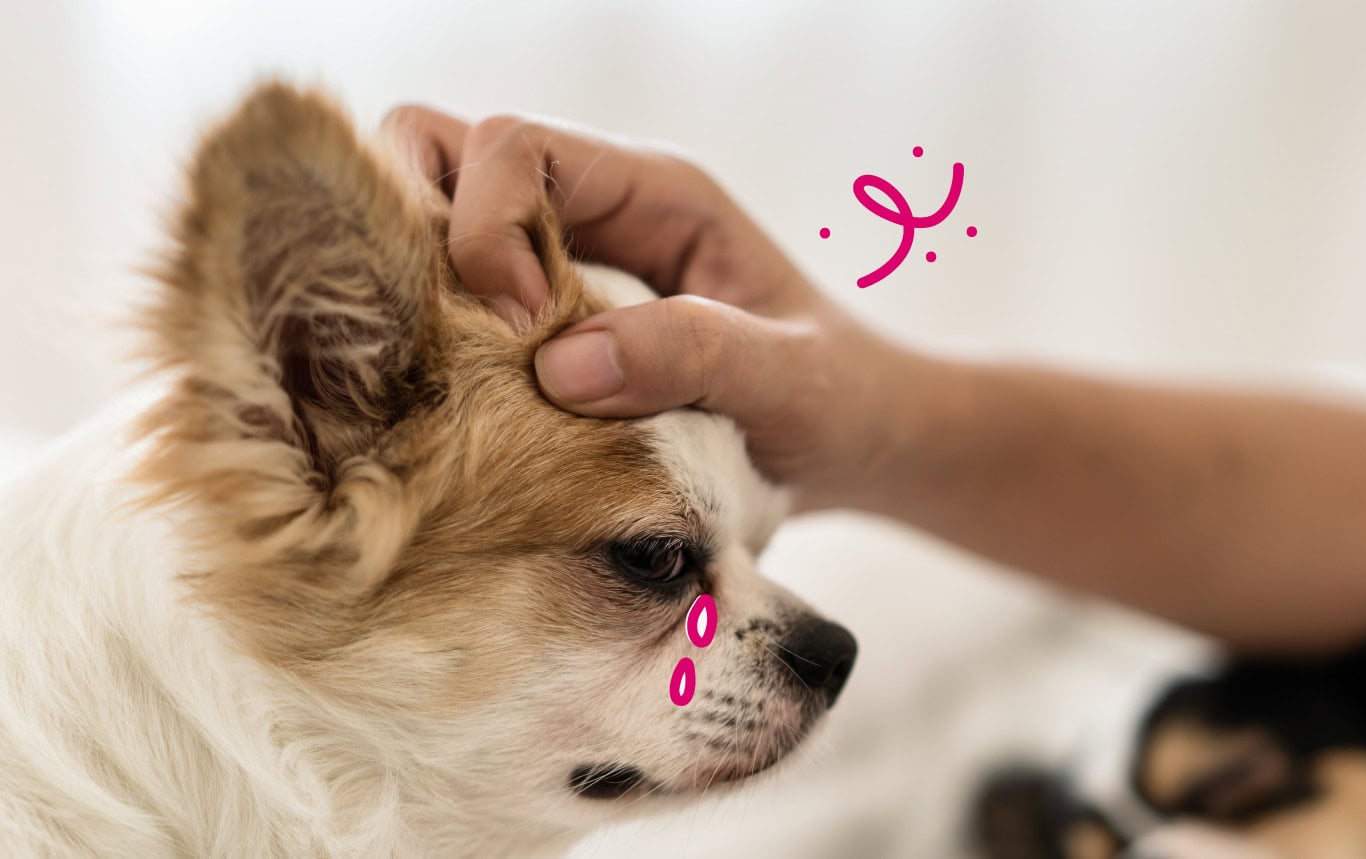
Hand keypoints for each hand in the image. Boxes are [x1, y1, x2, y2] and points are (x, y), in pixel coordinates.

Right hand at [381, 105, 918, 509]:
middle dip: (426, 234)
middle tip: (464, 341)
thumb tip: (561, 366)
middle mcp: (598, 207)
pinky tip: (467, 398)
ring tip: (453, 370)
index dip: (486, 224)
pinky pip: (455, 295)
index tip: (516, 327)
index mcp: (656, 192)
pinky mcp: (549, 314)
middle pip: (446, 153)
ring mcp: (565, 257)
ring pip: (435, 219)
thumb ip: (695, 357)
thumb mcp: (789, 382)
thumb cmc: (836, 401)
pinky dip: (438, 332)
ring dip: (423, 285)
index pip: (516, 145)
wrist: (854, 439)